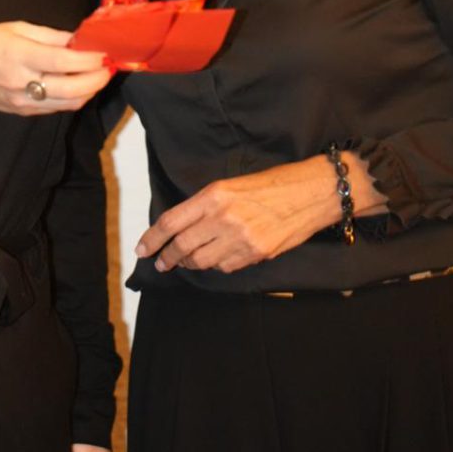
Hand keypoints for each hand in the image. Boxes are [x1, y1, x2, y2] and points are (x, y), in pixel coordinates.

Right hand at [0, 22, 111, 115]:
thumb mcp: (15, 28)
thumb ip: (50, 36)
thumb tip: (78, 40)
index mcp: (20, 56)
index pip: (64, 62)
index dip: (90, 59)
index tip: (104, 52)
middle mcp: (23, 83)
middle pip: (72, 90)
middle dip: (98, 79)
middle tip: (109, 66)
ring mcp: (24, 102)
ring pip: (69, 103)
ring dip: (90, 91)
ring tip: (99, 75)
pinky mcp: (24, 112)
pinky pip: (57, 107)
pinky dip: (74, 97)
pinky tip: (80, 84)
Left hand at [135, 153, 386, 273]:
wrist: (310, 193)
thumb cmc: (271, 184)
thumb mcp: (231, 185)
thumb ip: (205, 205)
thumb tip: (181, 227)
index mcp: (214, 195)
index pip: (172, 221)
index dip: (152, 238)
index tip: (142, 248)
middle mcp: (224, 217)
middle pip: (182, 245)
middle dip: (167, 257)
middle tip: (160, 262)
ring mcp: (241, 238)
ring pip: (202, 261)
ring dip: (189, 264)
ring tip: (183, 262)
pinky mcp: (256, 253)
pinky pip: (225, 266)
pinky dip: (216, 265)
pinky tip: (215, 259)